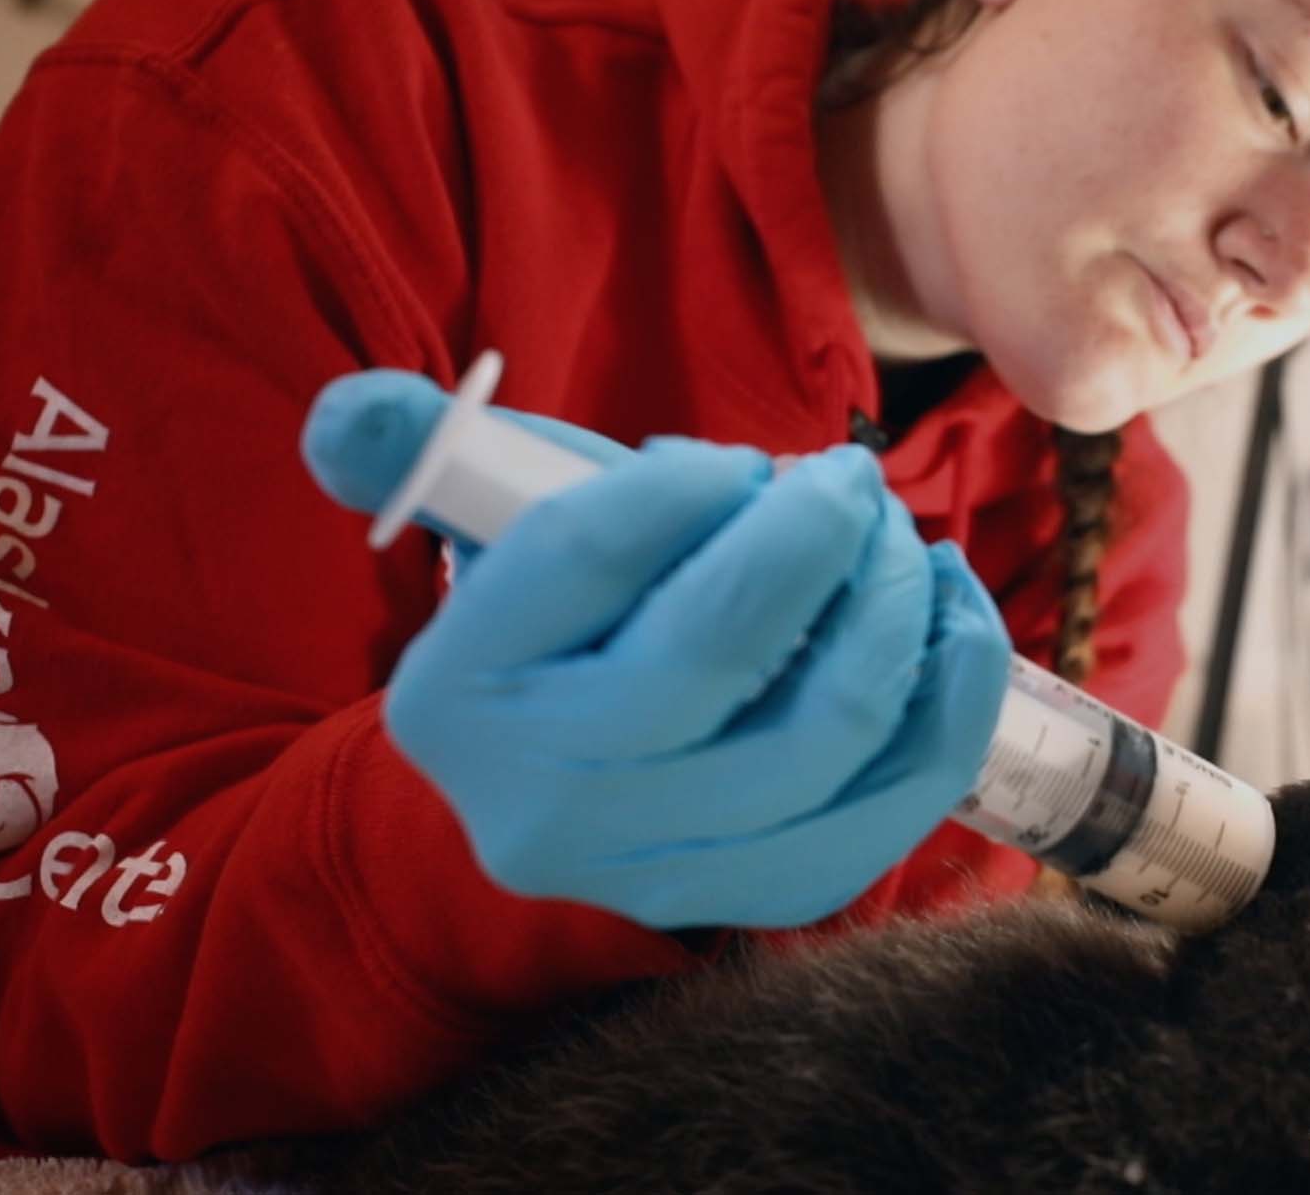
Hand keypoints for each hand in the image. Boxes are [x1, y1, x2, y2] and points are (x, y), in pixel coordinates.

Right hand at [300, 371, 1011, 927]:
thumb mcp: (484, 534)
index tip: (737, 461)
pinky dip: (953, 682)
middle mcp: (549, 803)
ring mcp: (671, 869)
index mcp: (458, 694)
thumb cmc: (556, 633)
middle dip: (812, 531)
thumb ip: (422, 452)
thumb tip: (356, 414)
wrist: (564, 800)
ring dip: (893, 600)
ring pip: (827, 725)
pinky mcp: (781, 894)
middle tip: (845, 479)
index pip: (582, 559)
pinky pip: (907, 788)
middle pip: (715, 648)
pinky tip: (950, 606)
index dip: (686, 487)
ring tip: (896, 538)